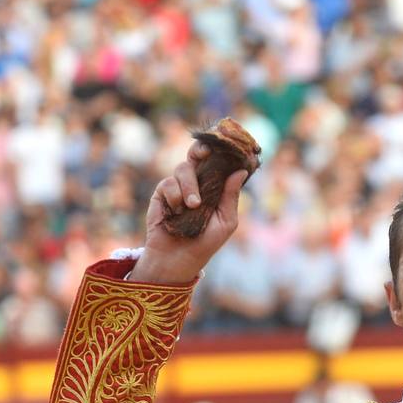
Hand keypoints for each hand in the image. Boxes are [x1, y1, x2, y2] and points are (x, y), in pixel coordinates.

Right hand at [130, 141, 249, 284]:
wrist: (178, 258)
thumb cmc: (206, 242)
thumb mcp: (226, 221)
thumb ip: (231, 196)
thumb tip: (241, 172)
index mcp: (213, 187)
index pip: (216, 162)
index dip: (219, 151)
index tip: (223, 144)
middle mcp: (196, 183)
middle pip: (197, 155)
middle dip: (200, 149)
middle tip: (205, 151)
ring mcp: (178, 186)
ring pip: (183, 168)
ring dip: (190, 187)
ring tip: (193, 206)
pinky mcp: (162, 193)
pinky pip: (168, 183)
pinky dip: (174, 197)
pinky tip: (176, 212)